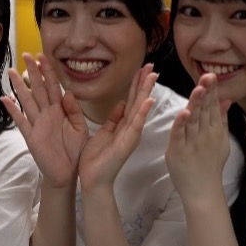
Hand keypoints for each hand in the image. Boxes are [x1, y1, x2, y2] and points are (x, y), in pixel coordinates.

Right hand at [1, 53, 87, 187]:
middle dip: (33, 72)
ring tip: (12, 72)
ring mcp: (37, 124)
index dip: (48, 72)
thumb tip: (68, 93)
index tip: (43, 57)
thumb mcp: (81, 129)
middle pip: (38, 89)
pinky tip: (5, 99)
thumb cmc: (76, 151)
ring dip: (19, 86)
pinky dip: (12, 110)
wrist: (69, 174)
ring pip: (27, 101)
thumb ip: (75, 111)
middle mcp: (47, 114)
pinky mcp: (31, 136)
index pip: (53, 87)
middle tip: (26, 55)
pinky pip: (21, 121)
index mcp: (60, 111)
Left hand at [78, 64, 156, 190]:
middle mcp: (130, 129)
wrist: (93, 179)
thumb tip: (120, 103)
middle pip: (138, 101)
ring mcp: (130, 136)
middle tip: (152, 65)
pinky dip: (142, 112)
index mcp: (123, 125)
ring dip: (146, 92)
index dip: (137, 83)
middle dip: (144, 83)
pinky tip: (148, 100)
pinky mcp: (126, 144)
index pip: (131, 99)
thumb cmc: (96, 158)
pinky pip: (135, 125)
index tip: (143, 67)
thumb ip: (113, 118)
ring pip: (139, 109)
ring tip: (153, 76)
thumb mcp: (104, 132)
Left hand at [165, 74, 231, 204]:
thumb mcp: (221, 141)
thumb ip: (221, 120)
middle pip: (205, 110)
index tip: (211, 75)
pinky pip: (179, 135)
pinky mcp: (178, 151)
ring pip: (193, 120)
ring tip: (198, 89)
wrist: (203, 191)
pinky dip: (181, 124)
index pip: (212, 106)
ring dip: (195, 104)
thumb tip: (226, 100)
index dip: (211, 91)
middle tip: (207, 76)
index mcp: (213, 131)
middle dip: (206, 92)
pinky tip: (183, 113)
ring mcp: (192, 143)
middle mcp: (204, 135)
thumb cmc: (210, 165)